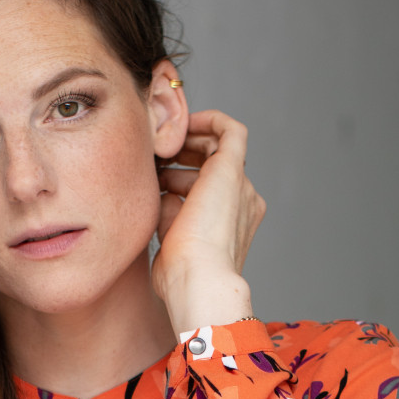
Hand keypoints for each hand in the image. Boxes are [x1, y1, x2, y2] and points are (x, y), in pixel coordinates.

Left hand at [153, 108, 265, 336]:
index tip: (157, 173)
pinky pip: (230, 130)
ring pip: (218, 147)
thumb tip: (162, 189)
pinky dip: (209, 119)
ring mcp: (241, 186)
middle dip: (183, 155)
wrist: (198, 279)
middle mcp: (244, 202)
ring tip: (158, 146)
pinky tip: (183, 122)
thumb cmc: (181, 273)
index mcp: (232, 223)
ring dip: (187, 141)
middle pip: (214, 165)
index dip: (182, 174)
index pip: (209, 188)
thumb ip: (169, 210)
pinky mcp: (232, 171)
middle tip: (154, 157)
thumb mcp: (170, 236)